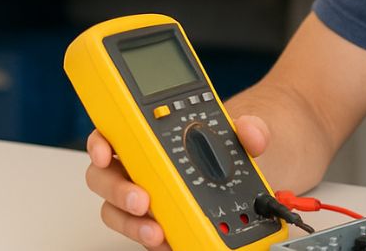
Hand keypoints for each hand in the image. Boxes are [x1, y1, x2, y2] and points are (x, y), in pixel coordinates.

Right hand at [84, 115, 270, 248]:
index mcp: (153, 136)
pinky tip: (171, 243)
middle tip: (141, 200)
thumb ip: (251, 126)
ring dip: (133, 224)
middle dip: (118, 191)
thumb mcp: (251, 127)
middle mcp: (145, 166)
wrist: (265, 167)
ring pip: (121, 212)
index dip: (100, 143)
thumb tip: (250, 132)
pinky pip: (149, 234)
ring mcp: (153, 196)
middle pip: (108, 178)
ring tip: (156, 232)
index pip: (113, 134)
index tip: (106, 153)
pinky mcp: (166, 221)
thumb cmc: (238, 143)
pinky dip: (157, 242)